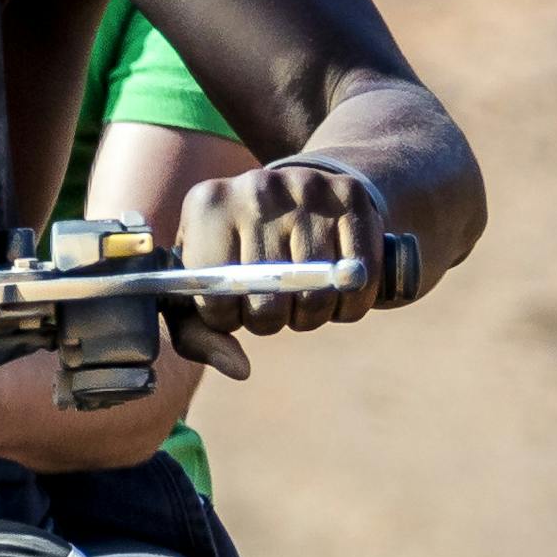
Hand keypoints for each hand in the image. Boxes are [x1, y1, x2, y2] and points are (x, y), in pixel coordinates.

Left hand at [191, 154, 412, 333]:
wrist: (294, 188)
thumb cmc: (238, 249)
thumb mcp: (202, 280)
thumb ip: (196, 331)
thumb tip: (239, 368)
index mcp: (207, 206)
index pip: (216, 299)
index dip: (227, 319)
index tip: (235, 306)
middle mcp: (255, 190)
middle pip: (267, 304)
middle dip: (271, 320)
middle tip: (273, 305)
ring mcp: (305, 188)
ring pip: (315, 296)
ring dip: (311, 315)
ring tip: (301, 297)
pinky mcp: (350, 195)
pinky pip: (359, 281)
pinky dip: (351, 304)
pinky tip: (337, 294)